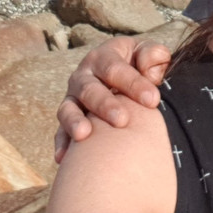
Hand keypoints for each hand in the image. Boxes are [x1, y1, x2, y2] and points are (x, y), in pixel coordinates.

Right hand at [54, 35, 171, 162]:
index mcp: (103, 57)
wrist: (122, 79)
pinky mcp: (67, 120)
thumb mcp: (147, 53)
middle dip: (105, 104)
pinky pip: (60, 132)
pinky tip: (64, 158)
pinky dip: (62, 144)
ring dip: (75, 121)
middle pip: (90, 89)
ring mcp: (72, 98)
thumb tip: (149, 70)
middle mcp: (83, 76)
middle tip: (122, 120)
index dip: (133, 83)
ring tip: (84, 135)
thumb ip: (153, 54)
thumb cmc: (140, 66)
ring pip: (68, 108)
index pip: (115, 68)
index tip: (152, 100)